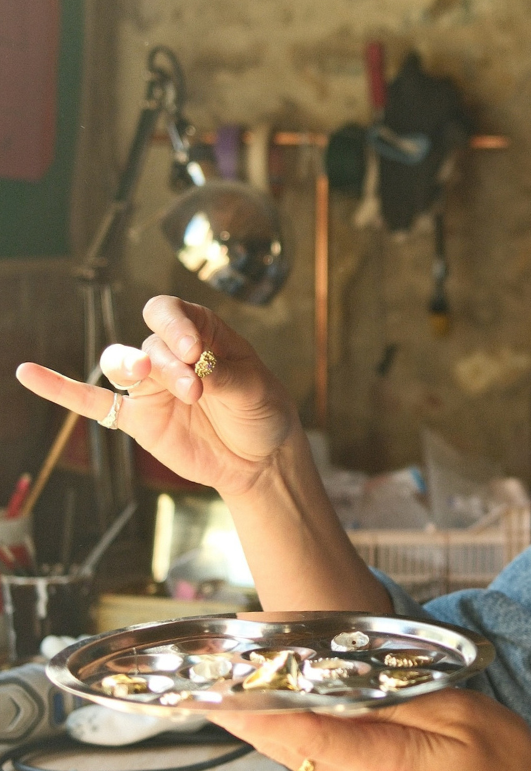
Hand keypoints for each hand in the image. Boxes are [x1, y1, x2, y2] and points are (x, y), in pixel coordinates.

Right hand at [16, 296, 298, 497]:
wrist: (260, 457)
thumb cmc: (262, 411)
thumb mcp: (253, 390)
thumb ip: (221, 376)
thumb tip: (195, 368)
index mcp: (202, 333)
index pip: (173, 313)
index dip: (175, 326)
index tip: (192, 351)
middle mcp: (170, 353)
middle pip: (149, 343)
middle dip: (167, 363)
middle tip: (194, 390)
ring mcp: (151, 386)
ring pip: (121, 364)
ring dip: (129, 368)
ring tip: (142, 375)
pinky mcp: (137, 418)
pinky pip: (92, 401)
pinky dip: (60, 389)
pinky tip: (29, 374)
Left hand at [221, 690, 530, 770]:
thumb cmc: (499, 757)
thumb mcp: (456, 713)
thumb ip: (395, 699)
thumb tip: (339, 683)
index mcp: (383, 765)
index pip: (303, 733)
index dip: (254, 709)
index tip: (214, 690)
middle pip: (286, 744)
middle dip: (243, 711)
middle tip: (203, 675)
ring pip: (294, 751)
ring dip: (262, 718)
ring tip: (227, 680)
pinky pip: (314, 753)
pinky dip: (290, 727)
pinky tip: (279, 700)